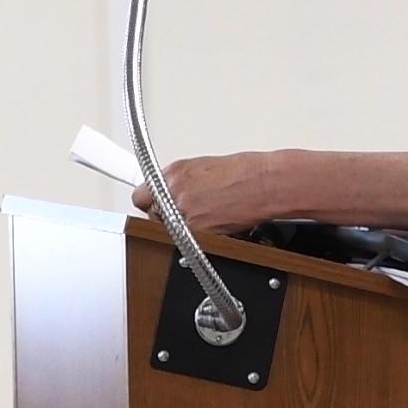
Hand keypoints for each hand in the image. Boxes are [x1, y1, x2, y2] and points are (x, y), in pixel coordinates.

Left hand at [130, 153, 275, 233]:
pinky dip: (198, 237)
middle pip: (151, 215)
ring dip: (181, 227)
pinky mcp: (197, 235)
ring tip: (205, 216)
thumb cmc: (247, 172)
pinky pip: (187, 241)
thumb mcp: (204, 166)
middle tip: (185, 212)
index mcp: (175, 173)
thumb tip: (173, 189)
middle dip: (165, 215)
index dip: (151, 202)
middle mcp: (174, 194)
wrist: (267, 184)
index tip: (155, 204)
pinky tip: (214, 224)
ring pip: (168, 231)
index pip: (141, 194)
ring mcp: (184, 215)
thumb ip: (182, 180)